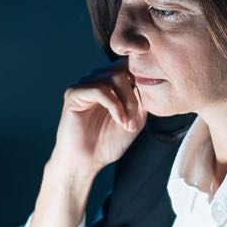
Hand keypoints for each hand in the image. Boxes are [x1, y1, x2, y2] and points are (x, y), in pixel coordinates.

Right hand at [49, 61, 147, 181]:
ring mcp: (84, 85)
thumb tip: (152, 82)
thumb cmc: (108, 143)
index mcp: (110, 84)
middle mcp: (96, 79)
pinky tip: (120, 120)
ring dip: (126, 101)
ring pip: (113, 78)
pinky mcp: (74, 94)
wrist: (86, 162)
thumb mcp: (135, 119)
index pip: (128, 64)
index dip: (142, 74)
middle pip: (122, 70)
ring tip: (127, 123)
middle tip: (136, 119)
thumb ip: (143, 99)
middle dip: (134, 95)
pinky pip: (99, 89)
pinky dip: (114, 105)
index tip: (151, 95)